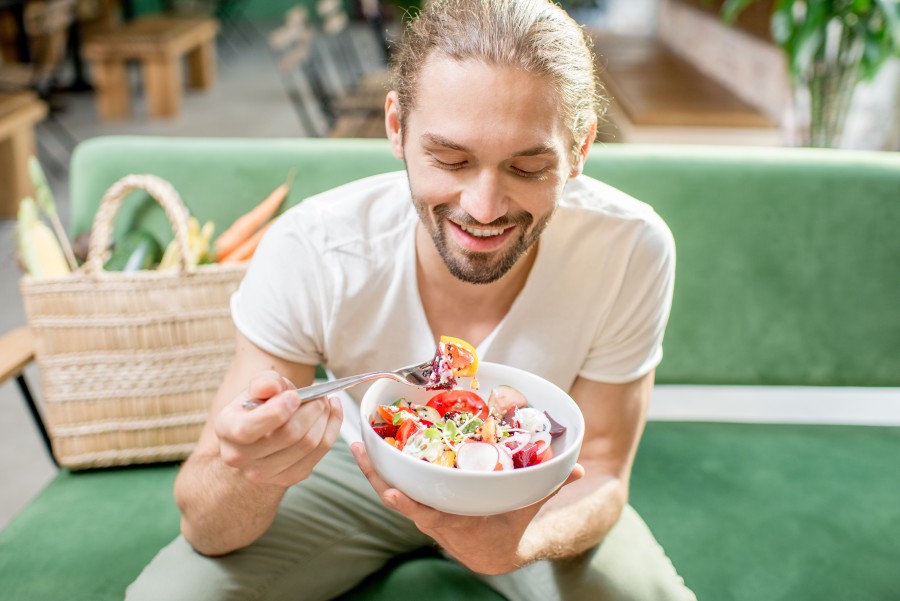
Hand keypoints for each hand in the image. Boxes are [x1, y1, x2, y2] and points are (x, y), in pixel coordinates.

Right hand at [214, 371, 342, 488]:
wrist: (259, 437)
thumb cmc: (259, 406)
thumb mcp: (257, 388)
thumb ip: (264, 382)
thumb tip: (271, 387)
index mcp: (226, 430)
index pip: (249, 428)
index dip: (277, 411)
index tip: (295, 396)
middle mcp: (240, 457)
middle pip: (288, 435)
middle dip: (311, 409)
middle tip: (320, 394)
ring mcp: (264, 473)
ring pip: (309, 444)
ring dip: (325, 418)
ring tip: (326, 402)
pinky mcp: (289, 477)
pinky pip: (320, 452)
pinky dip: (331, 429)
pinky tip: (330, 414)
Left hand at [351, 442, 584, 574]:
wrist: (493, 552)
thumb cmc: (508, 526)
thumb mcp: (526, 509)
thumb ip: (547, 486)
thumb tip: (576, 468)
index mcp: (456, 522)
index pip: (429, 516)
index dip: (411, 506)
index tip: (393, 495)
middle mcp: (433, 518)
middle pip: (399, 499)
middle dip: (378, 478)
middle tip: (360, 450)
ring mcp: (422, 511)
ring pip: (390, 490)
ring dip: (372, 469)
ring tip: (356, 442)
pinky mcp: (418, 501)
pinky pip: (395, 485)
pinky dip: (380, 470)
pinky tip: (368, 447)